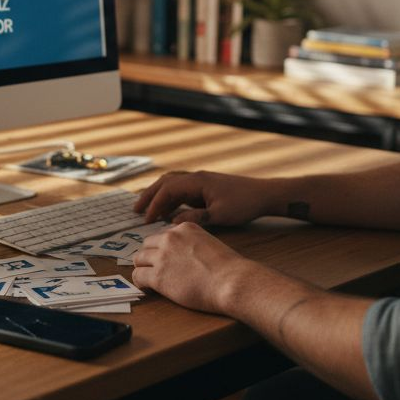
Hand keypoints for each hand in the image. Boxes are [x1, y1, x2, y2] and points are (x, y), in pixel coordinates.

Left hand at [131, 222, 251, 313]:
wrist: (231, 281)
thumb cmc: (228, 268)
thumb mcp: (210, 243)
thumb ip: (193, 244)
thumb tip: (184, 257)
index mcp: (184, 228)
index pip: (163, 235)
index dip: (163, 249)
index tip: (166, 259)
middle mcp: (170, 237)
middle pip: (147, 245)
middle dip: (150, 257)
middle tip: (156, 270)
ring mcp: (162, 256)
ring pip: (139, 259)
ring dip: (144, 268)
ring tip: (151, 280)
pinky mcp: (158, 276)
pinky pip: (138, 276)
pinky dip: (140, 282)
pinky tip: (149, 289)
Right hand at [134, 171, 271, 225]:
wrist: (264, 194)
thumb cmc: (244, 204)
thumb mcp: (220, 215)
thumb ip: (196, 218)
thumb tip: (174, 222)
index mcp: (198, 181)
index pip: (168, 189)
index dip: (155, 204)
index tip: (146, 219)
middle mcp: (196, 178)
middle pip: (165, 182)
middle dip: (149, 195)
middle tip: (135, 210)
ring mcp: (201, 182)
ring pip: (172, 184)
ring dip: (158, 195)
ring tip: (146, 209)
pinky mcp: (206, 188)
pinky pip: (182, 190)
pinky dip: (170, 198)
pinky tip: (168, 211)